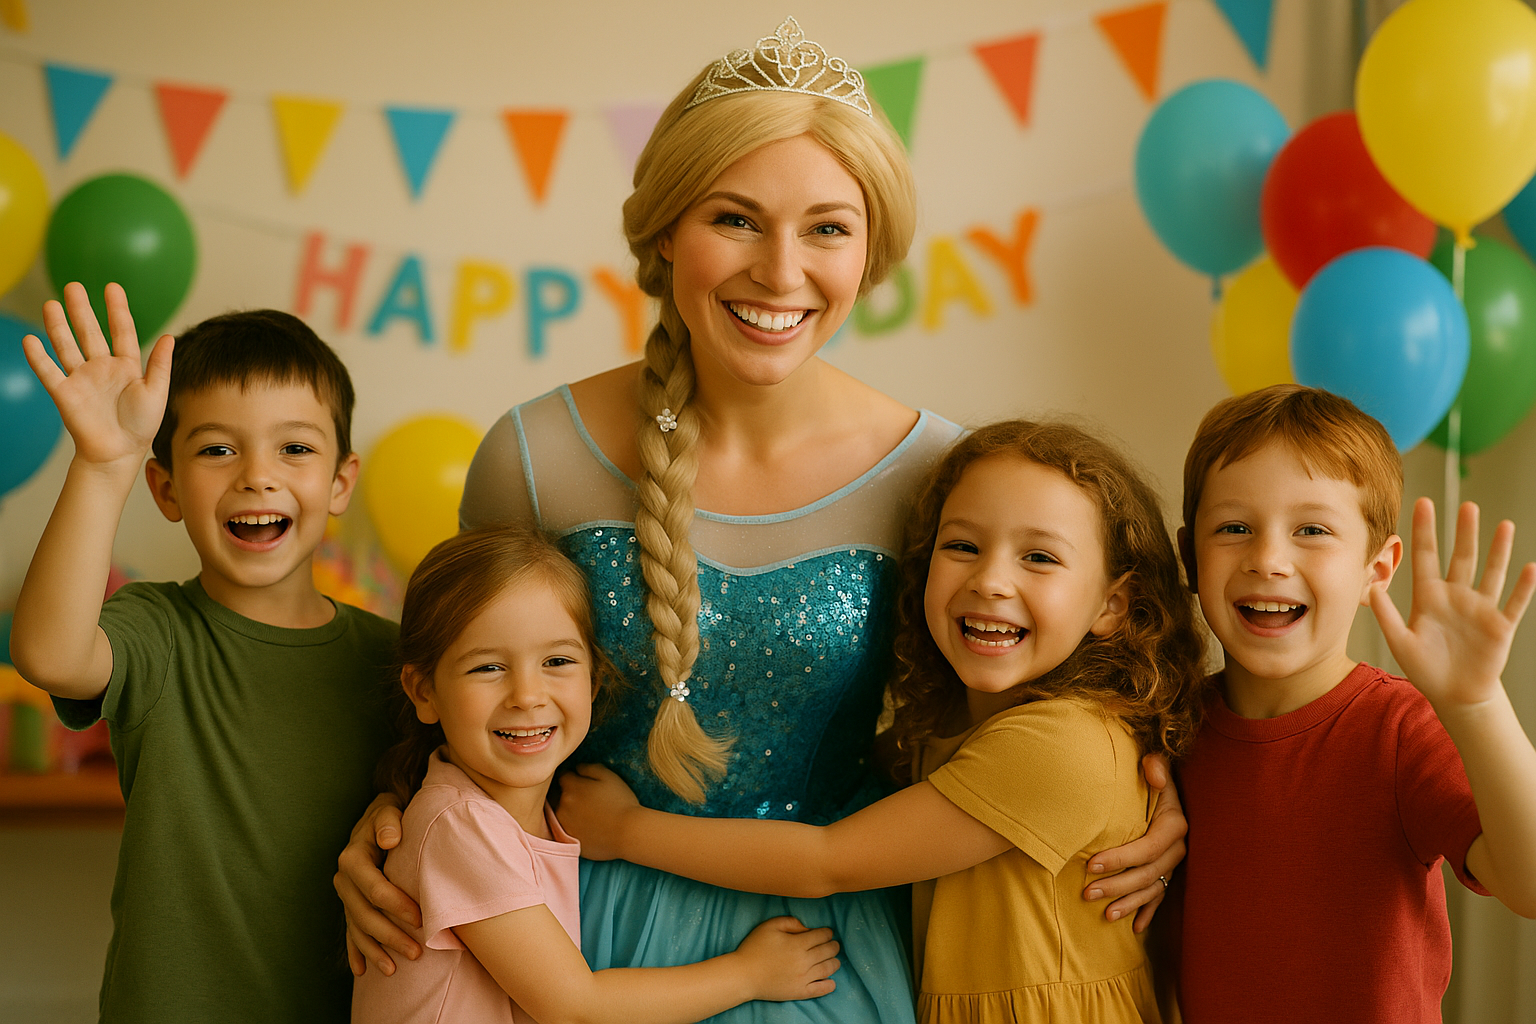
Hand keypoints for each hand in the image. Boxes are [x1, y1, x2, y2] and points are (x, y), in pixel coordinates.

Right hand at [22, 282, 172, 468]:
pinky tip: (31, 339)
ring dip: (57, 326)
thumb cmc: (141, 425)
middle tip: (73, 286)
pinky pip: (49, 372)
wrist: (119, 453)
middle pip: (89, 333)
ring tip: (51, 304)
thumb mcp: (156, 392)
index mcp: (127, 366)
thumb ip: (160, 365)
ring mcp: (81, 378)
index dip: (117, 310)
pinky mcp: (65, 393)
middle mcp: (102, 368)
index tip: (112, 287)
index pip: (122, 331)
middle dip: (81, 310)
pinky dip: (39, 357)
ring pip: (67, 346)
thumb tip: (169, 336)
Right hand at [334, 793, 421, 975]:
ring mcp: (345, 895)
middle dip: (389, 935)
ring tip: (393, 970)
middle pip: (364, 915)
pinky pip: (350, 932)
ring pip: (357, 928)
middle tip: (416, 952)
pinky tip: (362, 971)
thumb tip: (389, 839)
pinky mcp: (349, 904)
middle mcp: (344, 880)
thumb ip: (388, 821)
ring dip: (374, 950)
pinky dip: (356, 951)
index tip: (420, 919)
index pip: (374, 888)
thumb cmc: (391, 814)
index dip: (396, 905)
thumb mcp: (389, 809)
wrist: (380, 818)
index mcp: (353, 858)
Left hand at [555, 763, 640, 860]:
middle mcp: (563, 804)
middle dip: (565, 793)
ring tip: (583, 813)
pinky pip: (562, 828)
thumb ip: (589, 768)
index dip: (572, 777)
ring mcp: (563, 823)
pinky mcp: (567, 839)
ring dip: (565, 810)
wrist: (628, 833)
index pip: (563, 776)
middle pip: (556, 794)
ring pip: (557, 812)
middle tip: (582, 798)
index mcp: (572, 787)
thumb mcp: (609, 777)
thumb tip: (577, 768)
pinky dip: (569, 825)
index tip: (581, 782)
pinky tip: (583, 825)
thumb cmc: (621, 802)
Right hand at [734, 917, 839, 1001]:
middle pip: (828, 951)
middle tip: (834, 945)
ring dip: (834, 963)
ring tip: (835, 960)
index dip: (827, 932)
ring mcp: (803, 978)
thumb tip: (807, 928)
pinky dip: (829, 985)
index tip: (828, 932)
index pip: (821, 936)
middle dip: (833, 946)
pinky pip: (820, 990)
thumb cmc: (754, 948)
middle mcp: (804, 961)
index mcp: (798, 944)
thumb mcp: (769, 926)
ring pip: (828, 969)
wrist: (743, 975)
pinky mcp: (799, 992)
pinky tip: (831, 982)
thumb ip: (790, 922)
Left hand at [1083, 753, 1185, 932]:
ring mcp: (1174, 862)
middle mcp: (1177, 847)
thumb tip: (1155, 777)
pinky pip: (1160, 896)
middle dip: (1117, 885)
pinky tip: (1134, 929)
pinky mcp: (1168, 871)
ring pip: (1152, 889)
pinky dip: (1148, 913)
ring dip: (1129, 903)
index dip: (1120, 859)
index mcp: (1174, 824)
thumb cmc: (1148, 773)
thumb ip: (1155, 765)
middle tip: (1087, 893)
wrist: (1156, 783)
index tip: (1090, 865)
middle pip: (1147, 873)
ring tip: (1105, 915)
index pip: (1146, 848)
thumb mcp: (1154, 762)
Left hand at [1371, 498, 1535, 712]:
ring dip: (1498, 550)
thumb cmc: (1426, 669)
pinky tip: (1530, 567)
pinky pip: (1514, 603)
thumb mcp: (1401, 642)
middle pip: (1462, 557)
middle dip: (1464, 532)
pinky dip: (1522, 587)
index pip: (1426, 556)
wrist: (1455, 695)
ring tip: (1504, 525)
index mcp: (1429, 597)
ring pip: (1491, 573)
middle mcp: (1456, 597)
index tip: (1423, 503)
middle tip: (1468, 505)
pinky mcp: (1500, 626)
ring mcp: (1480, 609)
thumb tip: (1373, 588)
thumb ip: (1387, 616)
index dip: (1424, 531)